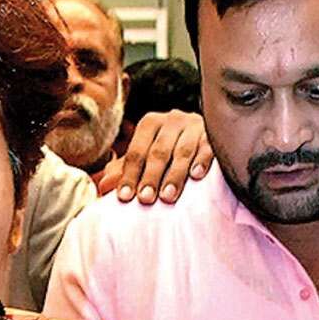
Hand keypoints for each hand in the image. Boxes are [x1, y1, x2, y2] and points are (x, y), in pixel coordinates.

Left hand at [98, 110, 212, 203]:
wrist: (210, 135)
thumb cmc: (170, 152)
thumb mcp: (146, 158)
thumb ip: (126, 170)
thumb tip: (104, 185)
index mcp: (150, 124)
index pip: (136, 152)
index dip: (129, 175)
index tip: (125, 197)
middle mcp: (172, 120)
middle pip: (158, 152)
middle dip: (151, 177)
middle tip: (145, 199)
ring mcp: (195, 125)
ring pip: (182, 151)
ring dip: (174, 175)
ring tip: (167, 197)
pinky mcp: (214, 134)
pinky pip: (208, 147)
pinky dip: (202, 161)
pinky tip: (196, 176)